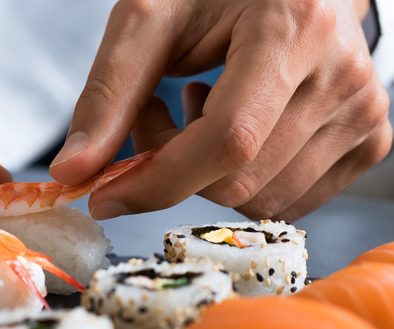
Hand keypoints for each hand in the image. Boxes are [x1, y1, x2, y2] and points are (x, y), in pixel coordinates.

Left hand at [49, 0, 391, 221]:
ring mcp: (363, 113)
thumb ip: (108, 93)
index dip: (156, 182)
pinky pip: (285, 201)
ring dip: (203, 175)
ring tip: (195, 110)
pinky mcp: (368, 140)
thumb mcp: (151, 18)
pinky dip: (241, 181)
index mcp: (295, 27)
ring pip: (257, 200)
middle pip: (235, 181)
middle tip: (153, 113)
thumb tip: (73, 171)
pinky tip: (233, 126)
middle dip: (171, 168)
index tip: (104, 195)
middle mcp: (343, 75)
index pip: (226, 142)